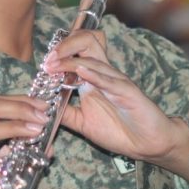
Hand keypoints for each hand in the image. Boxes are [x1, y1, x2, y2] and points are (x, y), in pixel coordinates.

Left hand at [44, 31, 188, 181]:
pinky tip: (81, 71)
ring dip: (71, 60)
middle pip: (87, 42)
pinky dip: (94, 74)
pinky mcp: (128, 92)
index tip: (44, 64)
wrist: (147, 145)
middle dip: (65, 45)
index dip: (59, 53)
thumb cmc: (119, 131)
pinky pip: (110, 79)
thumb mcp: (83, 123)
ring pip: (94, 59)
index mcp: (94, 78)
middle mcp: (105, 74)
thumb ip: (65, 113)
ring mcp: (116, 81)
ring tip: (54, 64)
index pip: (77, 51)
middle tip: (49, 59)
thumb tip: (42, 107)